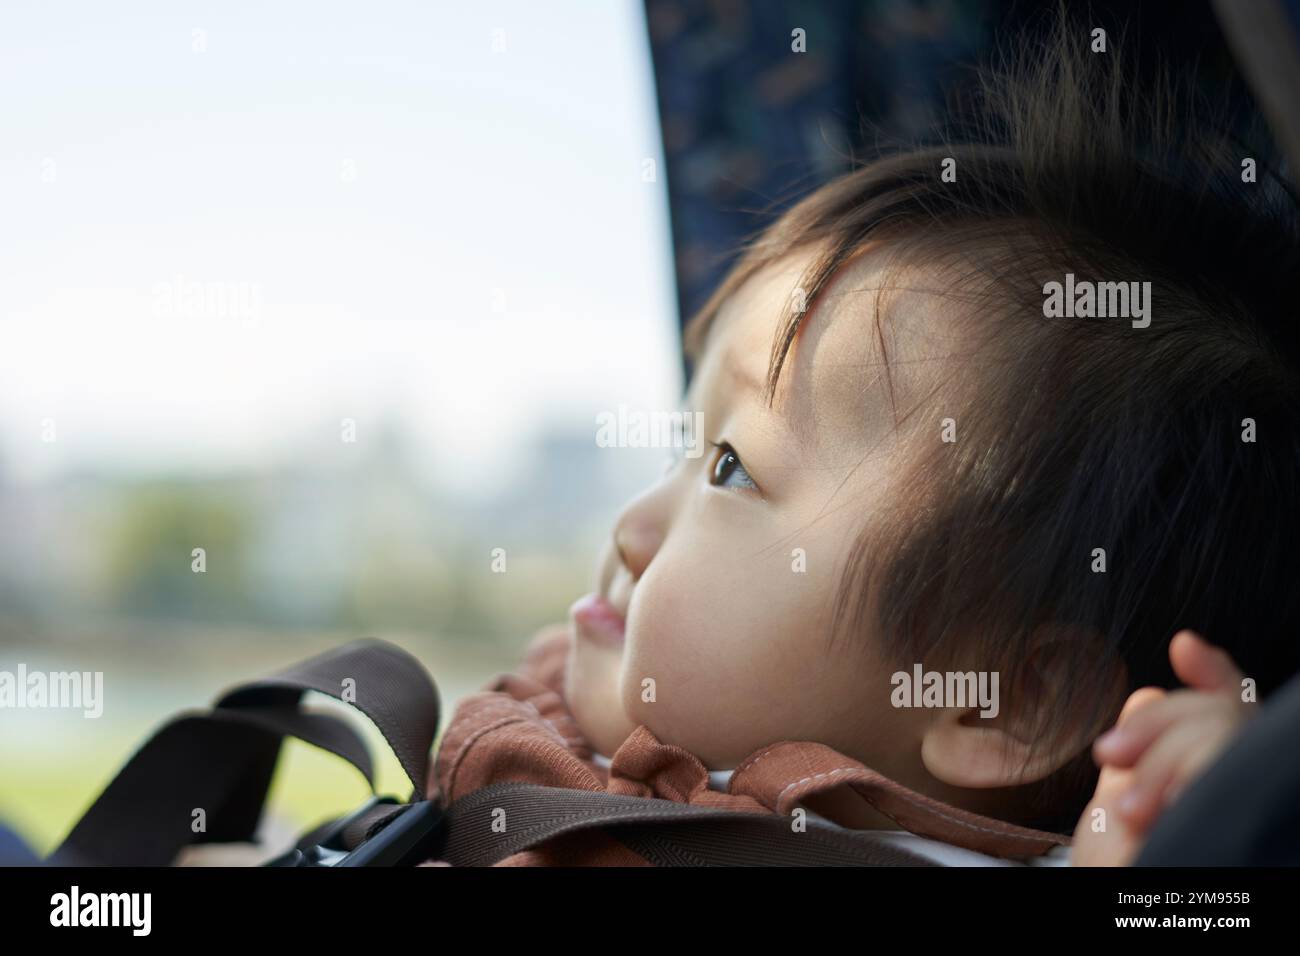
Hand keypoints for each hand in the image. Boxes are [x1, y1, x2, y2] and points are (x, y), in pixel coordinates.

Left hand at [1071, 630, 1254, 865]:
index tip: (1184, 646)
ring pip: (1225, 740)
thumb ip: (1142, 748)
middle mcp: (1235, 791)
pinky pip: (1222, 778)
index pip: (1232, 709)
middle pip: (1227, 716)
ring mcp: (1243, 811)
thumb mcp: (1117, 805)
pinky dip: (1182, 782)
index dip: (1217, 673)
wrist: (1118, 919)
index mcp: (1208, 778)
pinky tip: (1155, 809)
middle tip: (1112, 756)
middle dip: (1163, 724)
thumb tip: (1148, 691)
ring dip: (1167, 763)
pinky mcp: (1243, 834)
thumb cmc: (1119, 880)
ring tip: (1131, 811)